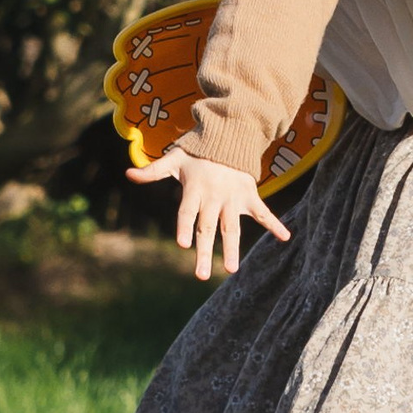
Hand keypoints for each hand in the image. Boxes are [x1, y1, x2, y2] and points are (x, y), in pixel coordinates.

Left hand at [127, 148, 289, 278]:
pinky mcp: (249, 196)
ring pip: (232, 228)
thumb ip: (152, 171)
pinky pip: (263, 212)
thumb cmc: (197, 153)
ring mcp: (233, 199)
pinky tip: (285, 237)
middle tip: (200, 275)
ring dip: (232, 249)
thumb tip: (127, 174)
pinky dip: (274, 223)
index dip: (185, 227)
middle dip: (204, 252)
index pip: (187, 212)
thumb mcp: (174, 159)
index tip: (183, 244)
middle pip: (208, 228)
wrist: (227, 136)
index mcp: (194, 190)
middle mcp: (214, 197)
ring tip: (231, 270)